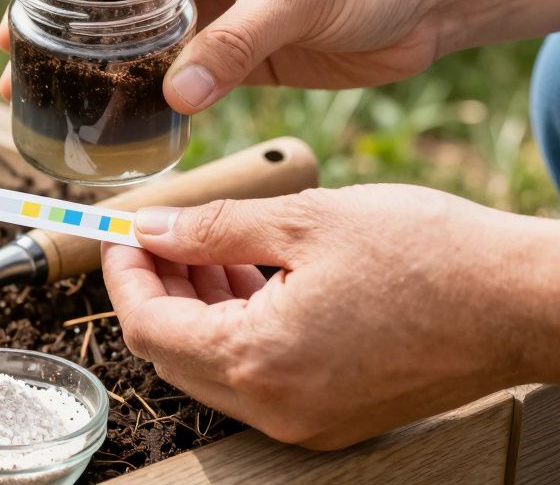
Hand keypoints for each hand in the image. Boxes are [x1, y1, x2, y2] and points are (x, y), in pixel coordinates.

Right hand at [0, 0, 454, 109]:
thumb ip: (235, 42)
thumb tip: (176, 95)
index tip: (21, 22)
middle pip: (112, 5)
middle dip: (67, 39)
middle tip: (21, 76)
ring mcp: (217, 19)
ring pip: (143, 48)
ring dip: (103, 77)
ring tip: (59, 107)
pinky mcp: (241, 60)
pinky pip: (185, 82)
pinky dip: (155, 103)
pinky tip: (126, 125)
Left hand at [103, 184, 559, 448]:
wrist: (521, 300)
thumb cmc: (427, 254)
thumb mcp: (304, 220)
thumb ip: (211, 228)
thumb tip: (150, 229)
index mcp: (259, 361)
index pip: (146, 326)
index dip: (123, 274)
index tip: (120, 232)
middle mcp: (275, 407)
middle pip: (173, 352)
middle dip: (156, 288)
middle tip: (160, 233)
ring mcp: (306, 419)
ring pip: (215, 364)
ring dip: (198, 305)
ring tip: (209, 243)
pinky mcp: (332, 413)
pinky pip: (259, 374)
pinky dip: (240, 325)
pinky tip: (250, 273)